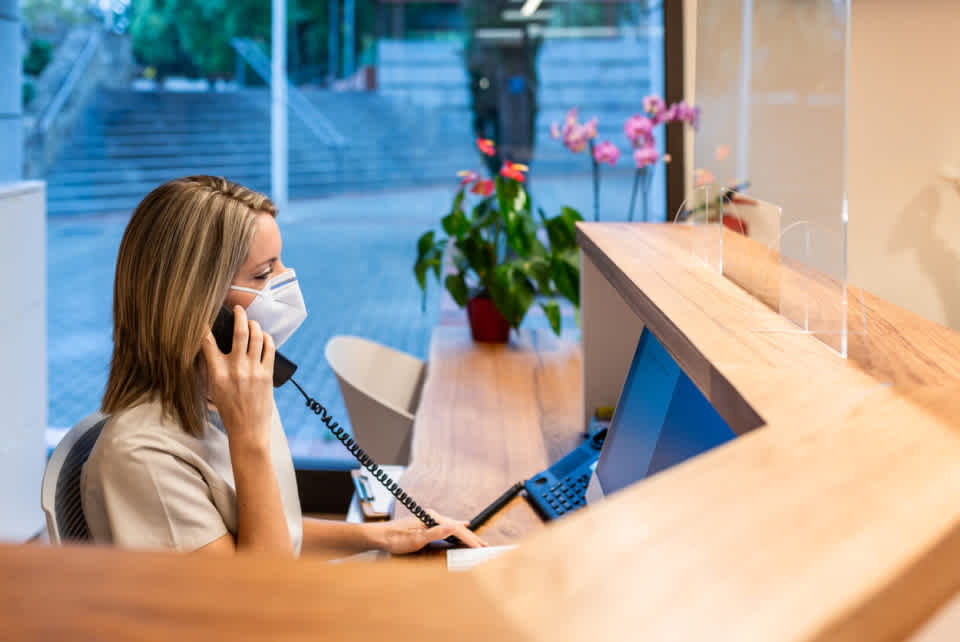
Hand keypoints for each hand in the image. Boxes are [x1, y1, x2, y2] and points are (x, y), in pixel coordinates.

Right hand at [201, 305, 275, 452]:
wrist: (248, 429)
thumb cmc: (229, 411)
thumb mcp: (212, 390)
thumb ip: (212, 368)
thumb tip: (210, 350)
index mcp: (217, 372)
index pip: (207, 341)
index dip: (204, 326)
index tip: (205, 318)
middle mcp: (235, 368)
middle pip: (239, 332)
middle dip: (239, 315)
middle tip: (238, 308)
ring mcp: (253, 370)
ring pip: (256, 337)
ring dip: (254, 325)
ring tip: (252, 322)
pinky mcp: (267, 374)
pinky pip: (269, 348)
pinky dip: (266, 338)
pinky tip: (263, 336)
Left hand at [373, 511, 487, 553]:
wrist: (380, 536)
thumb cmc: (395, 539)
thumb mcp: (416, 539)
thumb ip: (436, 533)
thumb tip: (454, 527)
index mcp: (432, 518)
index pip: (456, 529)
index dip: (469, 539)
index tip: (480, 548)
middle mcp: (432, 516)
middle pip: (457, 527)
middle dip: (471, 537)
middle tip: (485, 546)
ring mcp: (429, 519)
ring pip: (453, 527)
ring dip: (466, 534)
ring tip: (477, 540)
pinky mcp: (426, 524)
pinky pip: (447, 526)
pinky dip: (457, 529)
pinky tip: (462, 526)